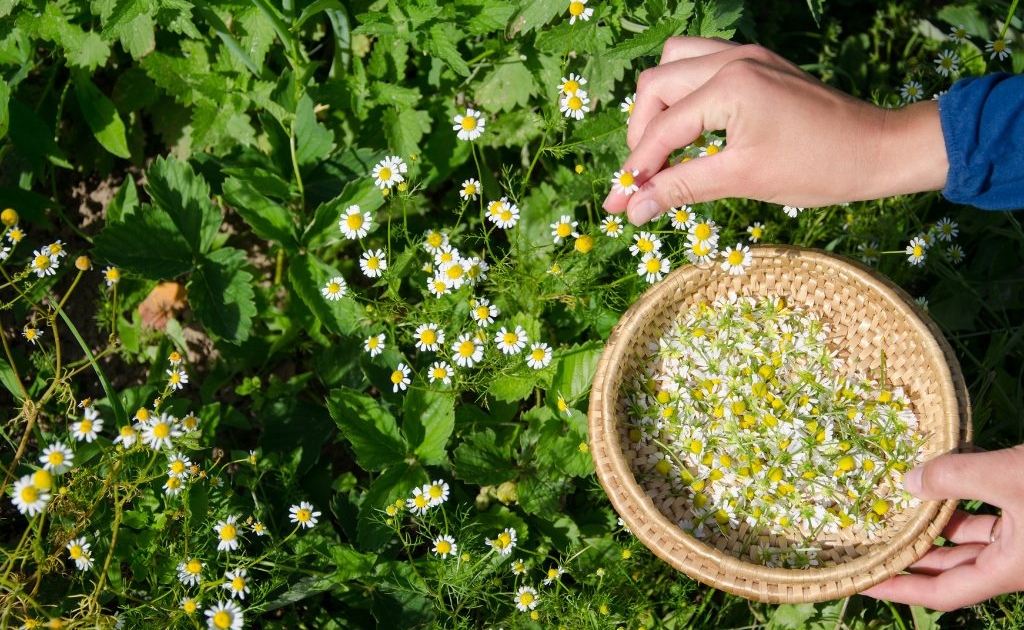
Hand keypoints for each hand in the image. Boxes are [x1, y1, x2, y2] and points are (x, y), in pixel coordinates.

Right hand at [602, 37, 948, 224]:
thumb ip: (682, 188)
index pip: (663, 128)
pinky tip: (689, 124)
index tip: (619, 202)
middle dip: (641, 133)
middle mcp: (733, 59)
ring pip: (675, 63)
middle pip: (656, 85)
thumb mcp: (743, 180)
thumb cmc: (818, 168)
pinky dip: (685, 92)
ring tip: (661, 146)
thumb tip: (633, 208)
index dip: (637, 169)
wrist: (879, 150)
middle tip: (642, 175)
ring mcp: (747, 56)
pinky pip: (702, 63)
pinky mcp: (759, 63)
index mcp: (730, 86)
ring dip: (659, 104)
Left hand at [862, 446, 1023, 610]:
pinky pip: (987, 514)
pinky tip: (937, 475)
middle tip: (867, 537)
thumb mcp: (1008, 475)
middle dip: (909, 552)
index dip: (900, 588)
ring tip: (893, 504)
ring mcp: (1023, 539)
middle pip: (951, 566)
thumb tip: (907, 482)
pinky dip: (961, 500)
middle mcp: (1014, 561)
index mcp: (1008, 569)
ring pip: (968, 538)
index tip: (862, 581)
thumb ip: (956, 477)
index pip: (942, 591)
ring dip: (933, 522)